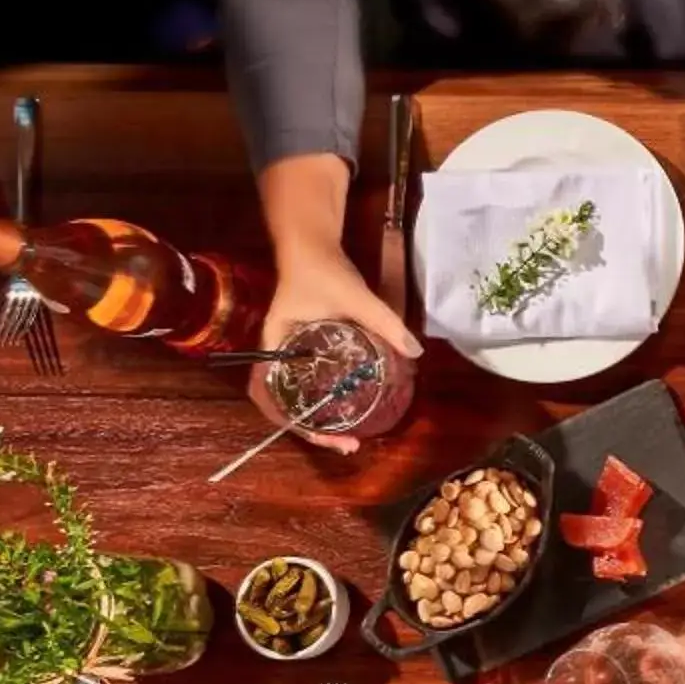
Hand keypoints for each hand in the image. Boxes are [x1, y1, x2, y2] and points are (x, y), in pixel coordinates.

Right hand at [250, 241, 418, 454]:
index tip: (326, 437)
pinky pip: (310, 378)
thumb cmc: (321, 268)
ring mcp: (290, 350)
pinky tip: (352, 402)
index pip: (270, 395)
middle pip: (284, 403)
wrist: (309, 240)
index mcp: (275, 346)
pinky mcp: (306, 344)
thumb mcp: (354, 297)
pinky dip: (326, 395)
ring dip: (317, 417)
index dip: (293, 422)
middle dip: (311, 429)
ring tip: (348, 435)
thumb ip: (384, 323)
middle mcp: (277, 353)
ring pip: (296, 393)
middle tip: (347, 444)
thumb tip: (415, 352)